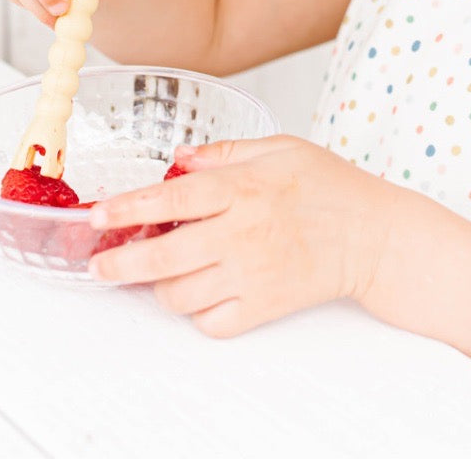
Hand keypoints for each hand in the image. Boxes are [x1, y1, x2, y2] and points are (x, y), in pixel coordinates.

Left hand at [87, 135, 397, 336]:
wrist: (373, 234)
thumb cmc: (330, 185)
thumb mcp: (280, 148)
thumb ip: (226, 152)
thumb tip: (179, 158)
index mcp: (244, 188)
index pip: (171, 198)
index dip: (127, 208)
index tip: (96, 217)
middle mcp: (242, 233)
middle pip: (163, 256)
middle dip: (120, 264)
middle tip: (101, 266)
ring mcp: (252, 274)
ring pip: (180, 295)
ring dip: (159, 287)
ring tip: (160, 273)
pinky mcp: (264, 307)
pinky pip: (211, 322)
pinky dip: (197, 313)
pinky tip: (201, 293)